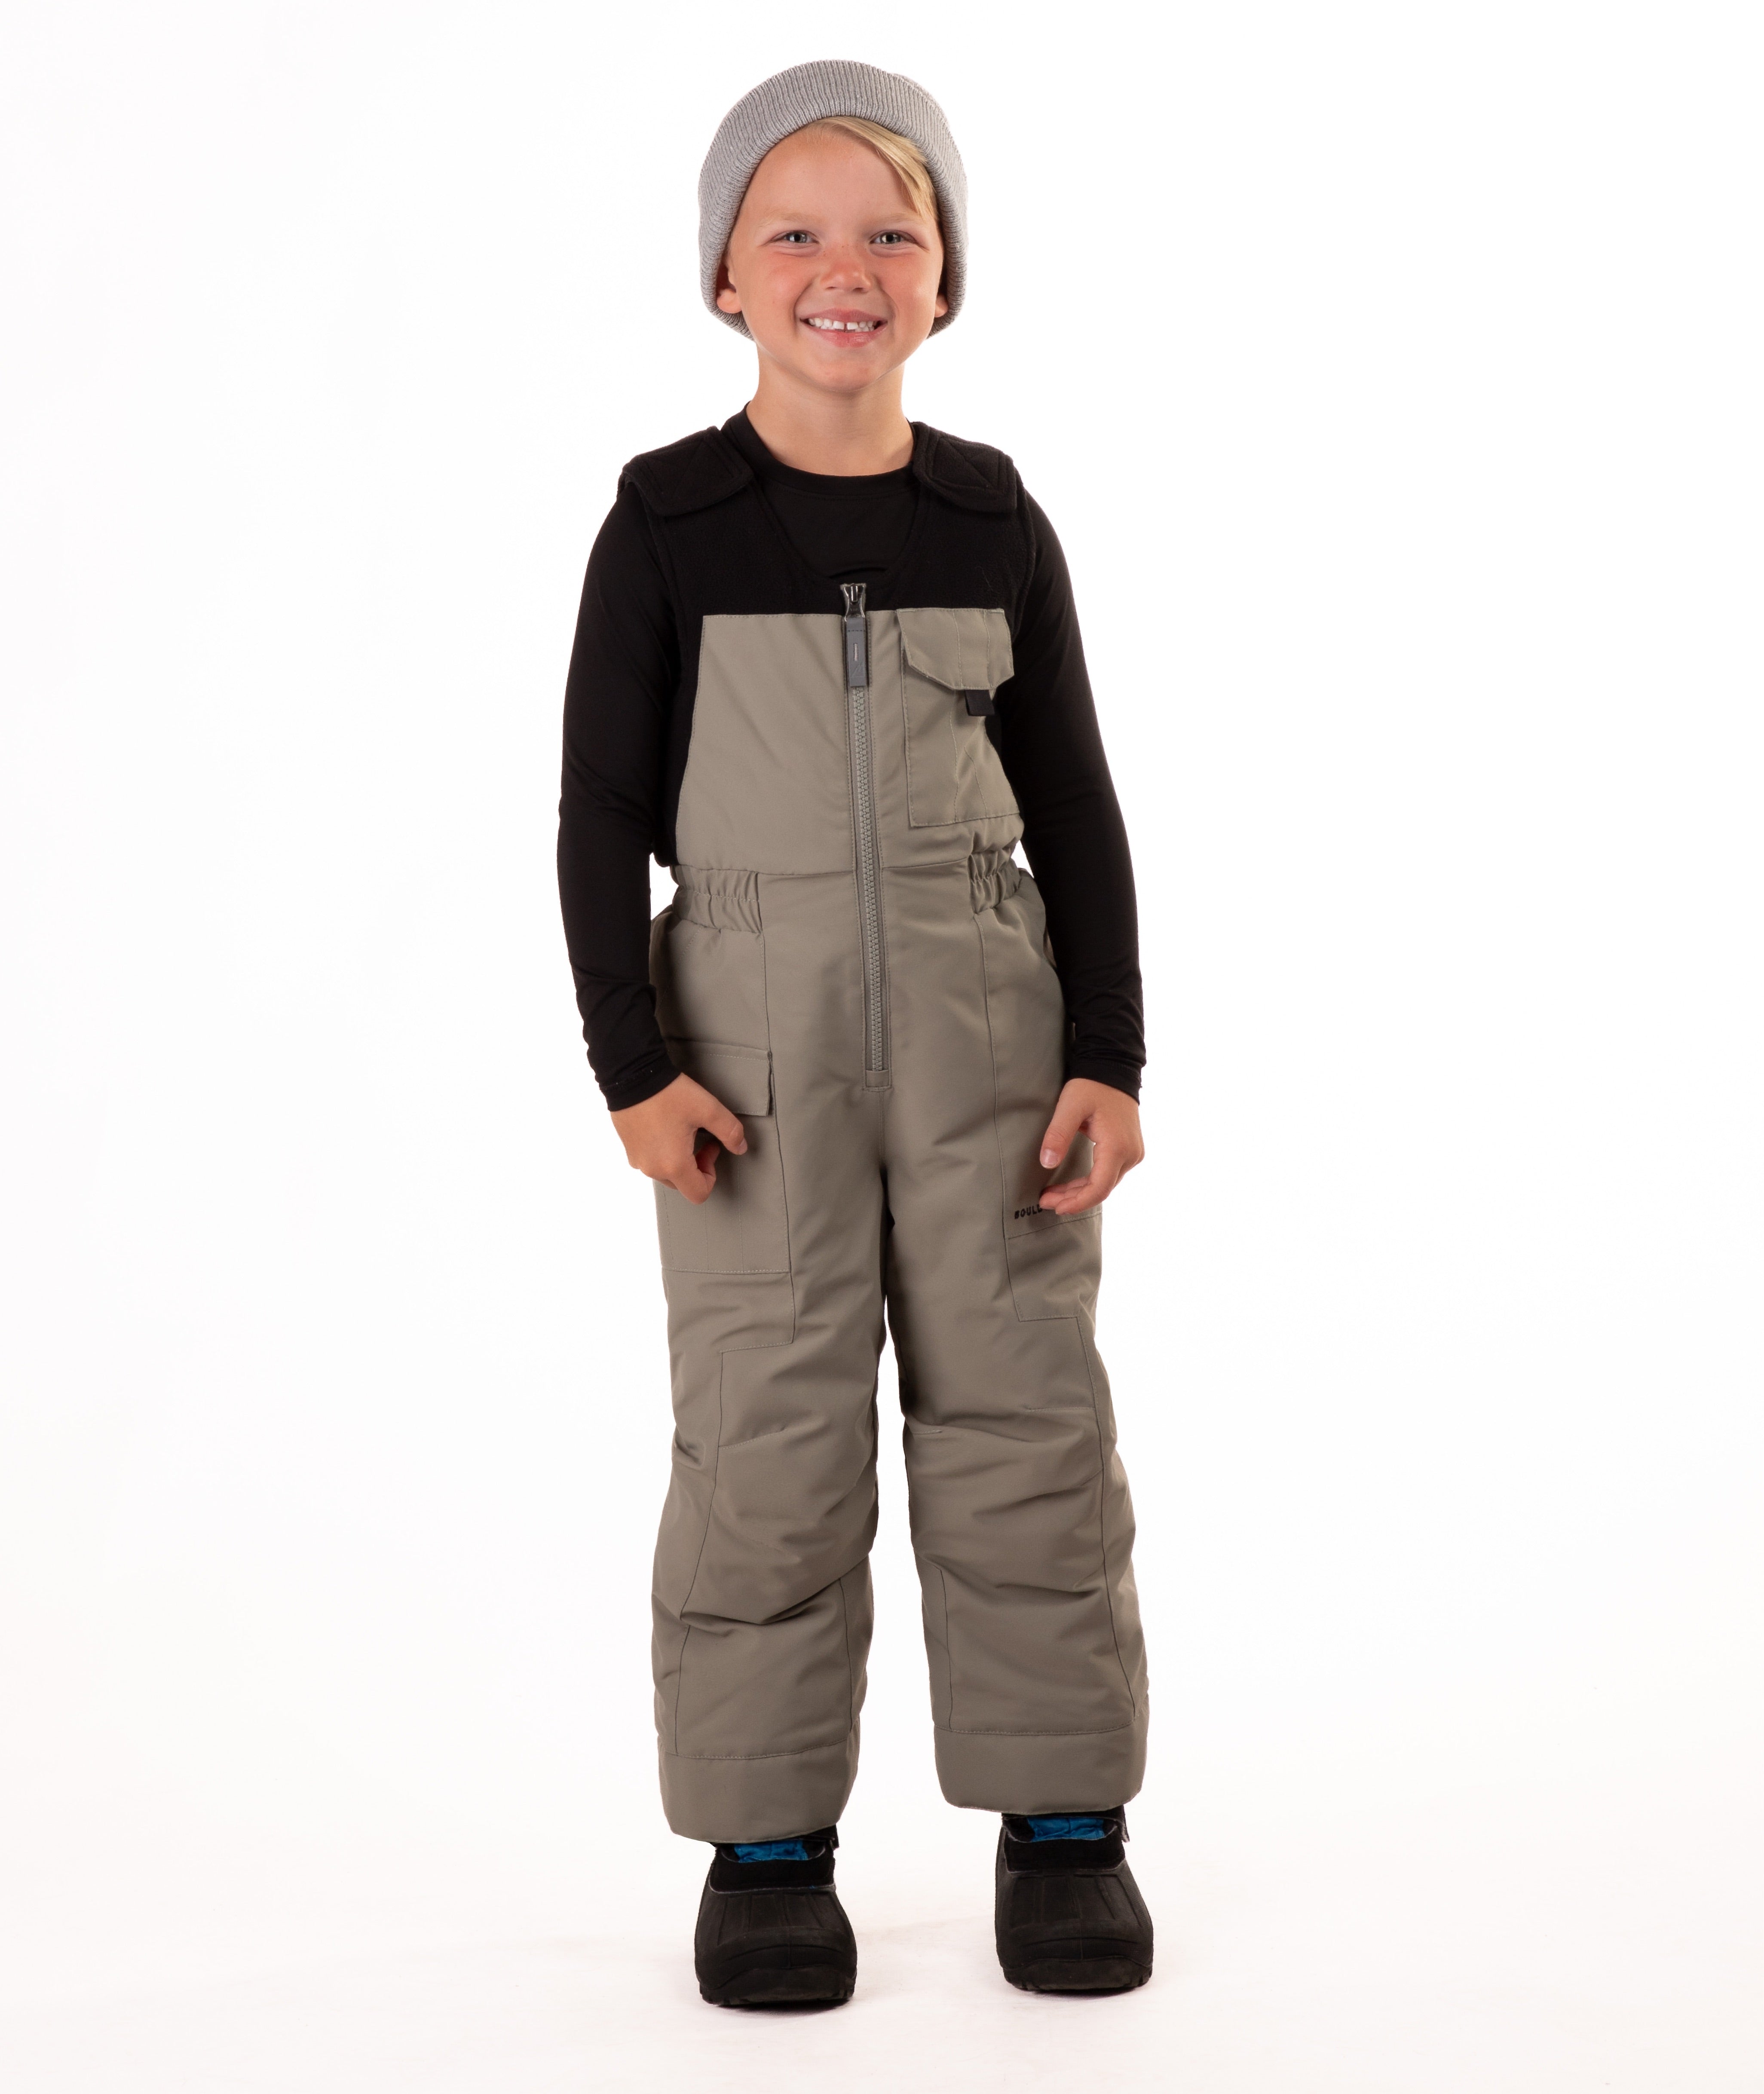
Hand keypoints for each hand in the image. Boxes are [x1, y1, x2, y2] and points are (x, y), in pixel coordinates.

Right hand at [610, 1073, 746, 1204]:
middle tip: (700, 1138)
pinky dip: (661, 1152)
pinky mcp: (628, 1149)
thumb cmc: (668, 1093)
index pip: (699, 1193)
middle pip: (682, 1184)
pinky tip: (664, 1128)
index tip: (711, 1147)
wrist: (631, 1075)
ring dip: (678, 1159)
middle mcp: (653, 1168)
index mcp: (674, 1165)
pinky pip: (650, 1160)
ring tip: (682, 1131)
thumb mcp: (708, 1109)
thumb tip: (740, 1147)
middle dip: (696, 1166)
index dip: (711, 1174)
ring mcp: (637, 1160)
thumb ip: (730, 1132)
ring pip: (666, 1173)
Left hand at [1036, 1079, 1143, 1216]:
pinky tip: (1071, 1186)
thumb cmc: (1092, 1086)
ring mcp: (1132, 1153)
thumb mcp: (1070, 1106)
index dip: (1077, 1202)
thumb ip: (1058, 1134)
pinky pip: (1109, 1174)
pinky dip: (1089, 1182)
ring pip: (1105, 1183)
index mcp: (1117, 1147)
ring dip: (1080, 1192)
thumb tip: (1047, 1163)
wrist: (1113, 1070)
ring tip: (1054, 1195)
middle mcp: (1130, 1154)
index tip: (1055, 1206)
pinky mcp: (1129, 1150)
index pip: (1099, 1188)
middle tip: (1046, 1201)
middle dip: (1073, 1199)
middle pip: (1101, 1189)